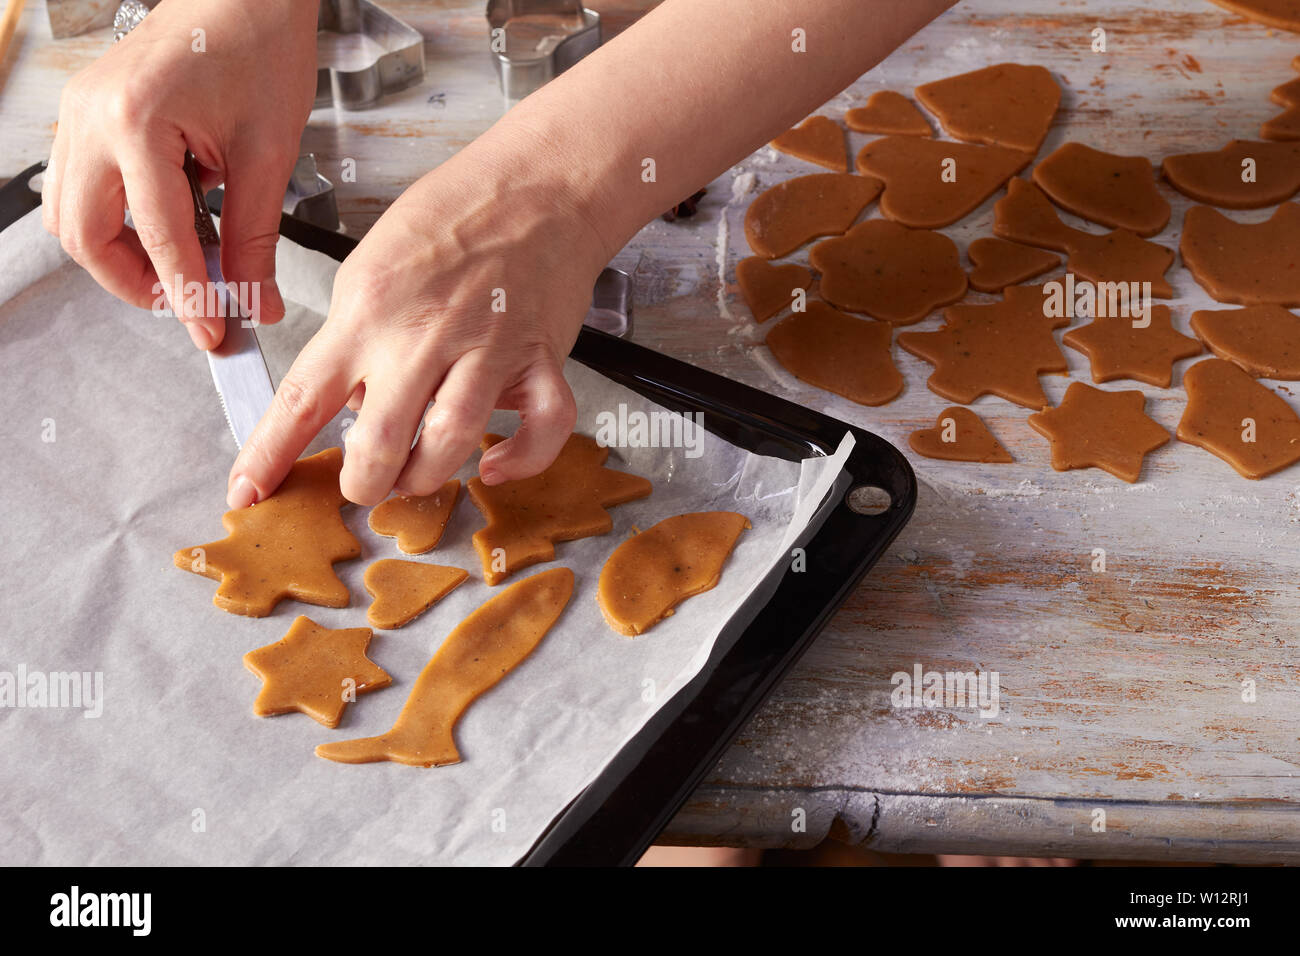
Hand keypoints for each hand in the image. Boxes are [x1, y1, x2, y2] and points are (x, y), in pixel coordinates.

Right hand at [42, 0, 318, 347]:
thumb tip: (255, 302)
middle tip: (191, 305)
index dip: (188, 298)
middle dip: (136, 283)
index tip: (216, 334)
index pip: (159, 239)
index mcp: (137, 123)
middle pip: (85, 236)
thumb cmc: (259, 50)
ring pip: (71, 215)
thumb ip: (255, 239)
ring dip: (120, 254)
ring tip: (181, 269)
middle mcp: (91, 118)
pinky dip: (116, 220)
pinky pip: (79, 186)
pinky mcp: (85, 112)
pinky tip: (165, 226)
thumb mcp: (268, 155)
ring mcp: (79, 112)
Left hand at [225, 130, 612, 508]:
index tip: (246, 493)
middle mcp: (422, 335)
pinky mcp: (540, 357)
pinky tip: (496, 464)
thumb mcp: (373, 263)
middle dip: (363, 484)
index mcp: (367, 310)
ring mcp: (485, 348)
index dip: (269, 454)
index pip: (301, 396)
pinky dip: (521, 459)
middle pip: (377, 442)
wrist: (538, 183)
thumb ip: (355, 335)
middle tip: (364, 483)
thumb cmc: (453, 215)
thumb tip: (352, 403)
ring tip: (416, 476)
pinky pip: (541, 427)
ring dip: (425, 478)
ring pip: (449, 445)